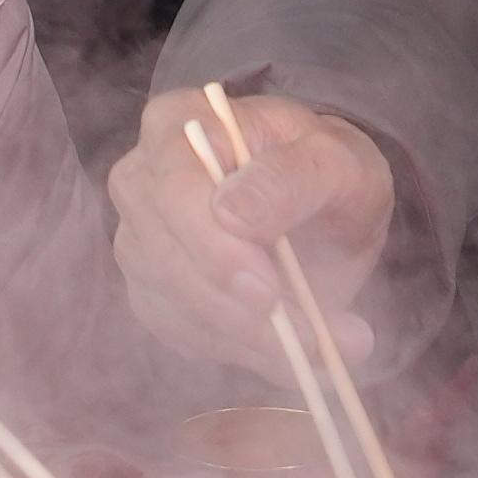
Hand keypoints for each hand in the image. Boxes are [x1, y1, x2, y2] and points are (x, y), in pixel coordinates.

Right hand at [107, 84, 390, 369]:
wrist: (325, 210)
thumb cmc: (327, 172)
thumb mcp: (337, 162)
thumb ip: (292, 178)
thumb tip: (231, 212)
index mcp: (178, 124)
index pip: (174, 189)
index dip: (214, 246)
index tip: (269, 290)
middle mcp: (142, 181)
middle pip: (163, 256)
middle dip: (236, 308)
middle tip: (311, 340)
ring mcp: (140, 241)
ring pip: (172, 306)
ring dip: (250, 339)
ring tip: (321, 345)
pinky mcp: (153, 293)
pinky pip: (182, 336)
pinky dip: (241, 352)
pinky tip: (287, 347)